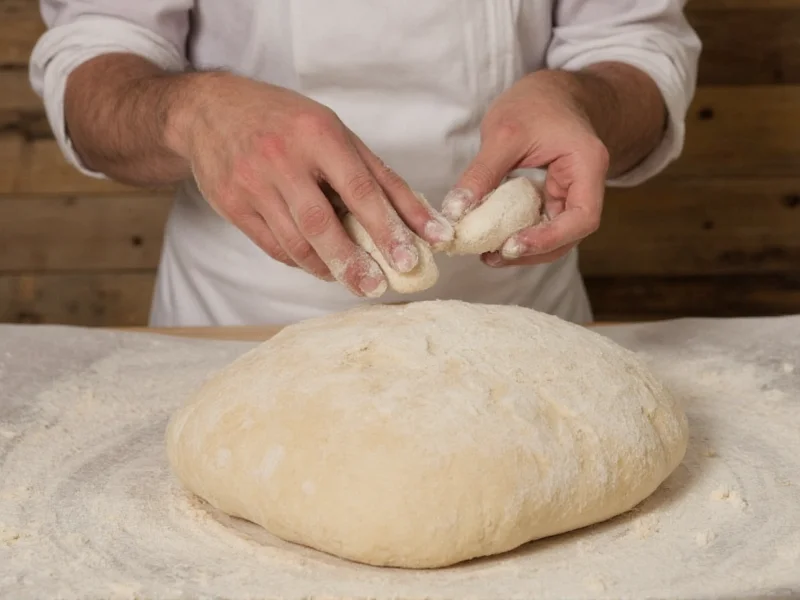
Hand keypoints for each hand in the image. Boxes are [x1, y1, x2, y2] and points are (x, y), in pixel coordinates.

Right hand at [168, 72, 452, 296]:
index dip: (387, 229)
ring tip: (352, 280)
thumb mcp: (337, 133)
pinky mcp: (232, 206)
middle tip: (376, 287)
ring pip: (296, 242)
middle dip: (352, 262)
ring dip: (328, 267)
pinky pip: (273, 246)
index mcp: (317, 134)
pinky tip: (319, 265)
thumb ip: (380, 177)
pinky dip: (301, 261)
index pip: (360, 190)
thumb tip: (423, 223)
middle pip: (322, 224)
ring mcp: (252, 184)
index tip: (407, 259)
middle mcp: (282, 159)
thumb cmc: (287, 122)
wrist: (211, 111)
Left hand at [441, 69, 608, 266]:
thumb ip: (482, 173)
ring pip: (554, 236)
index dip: (549, 239)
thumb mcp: (503, 131)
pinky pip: (539, 224)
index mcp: (587, 165)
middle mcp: (585, 186)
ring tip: (488, 254)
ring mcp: (570, 195)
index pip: (582, 218)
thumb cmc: (536, 102)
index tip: (512, 246)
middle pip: (569, 235)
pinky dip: (518, 235)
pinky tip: (492, 240)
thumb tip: (455, 212)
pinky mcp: (553, 199)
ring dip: (524, 249)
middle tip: (492, 256)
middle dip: (532, 251)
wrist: (551, 92)